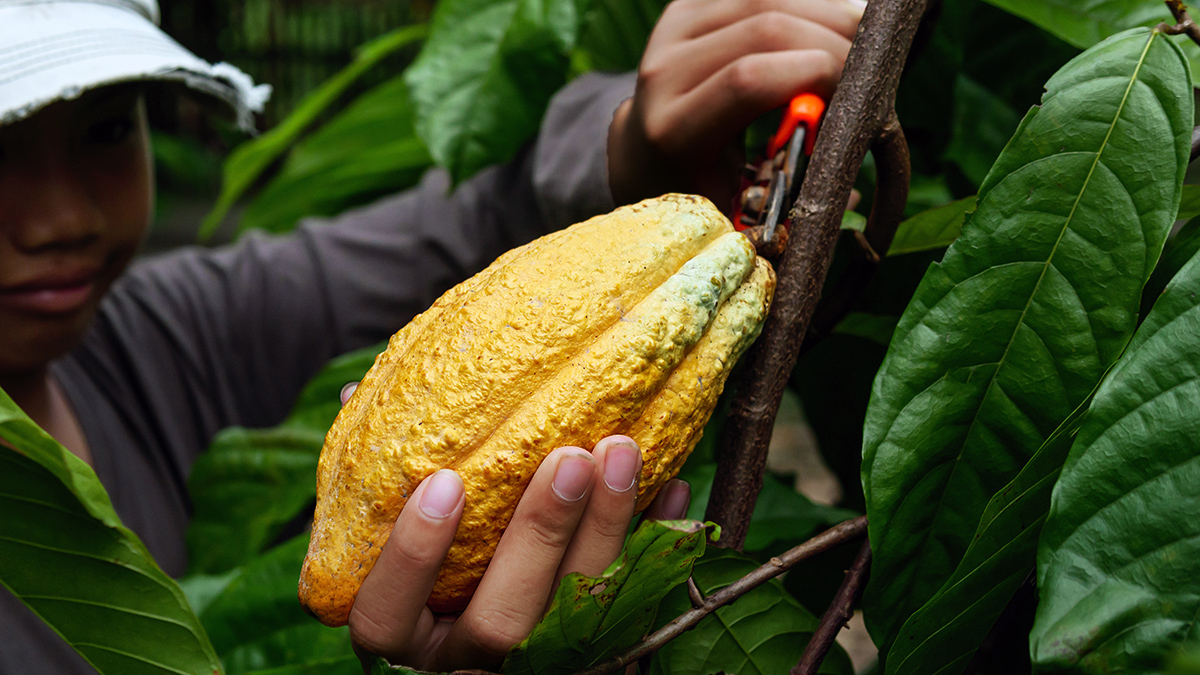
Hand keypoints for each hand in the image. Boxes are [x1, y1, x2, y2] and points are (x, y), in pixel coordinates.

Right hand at [346, 435, 691, 671]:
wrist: (498, 647)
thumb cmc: (430, 568)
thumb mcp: (391, 533)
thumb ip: (376, 480)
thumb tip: (357, 394)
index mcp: (408, 640)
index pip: (384, 620)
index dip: (411, 557)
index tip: (444, 482)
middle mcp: (469, 664)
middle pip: (501, 622)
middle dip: (539, 537)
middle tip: (569, 459)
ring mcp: (537, 666)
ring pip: (576, 617)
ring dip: (606, 531)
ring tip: (622, 451)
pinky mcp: (600, 657)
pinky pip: (637, 608)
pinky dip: (656, 544)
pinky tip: (673, 487)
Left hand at [607, 0, 864, 210]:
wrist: (645, 155)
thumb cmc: (702, 190)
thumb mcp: (736, 209)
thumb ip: (788, 193)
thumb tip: (853, 190)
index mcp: (671, 131)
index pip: (747, 79)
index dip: (815, 73)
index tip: (859, 98)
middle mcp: (662, 73)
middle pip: (765, 27)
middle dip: (833, 42)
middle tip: (873, 73)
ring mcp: (671, 32)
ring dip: (827, 14)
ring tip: (862, 47)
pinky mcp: (686, 7)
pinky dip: (806, 5)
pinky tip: (831, 28)